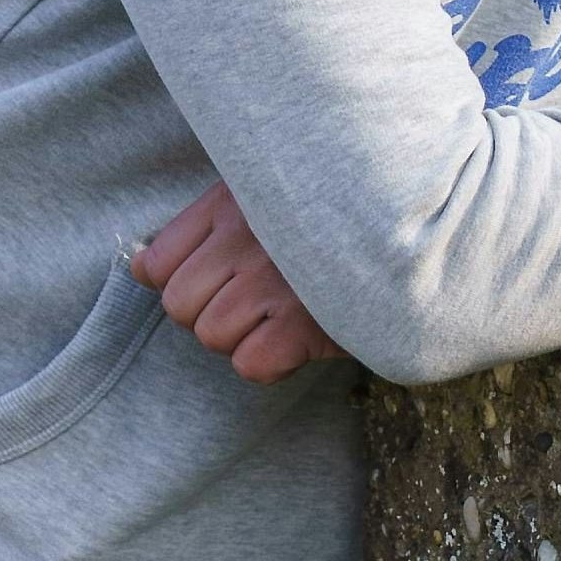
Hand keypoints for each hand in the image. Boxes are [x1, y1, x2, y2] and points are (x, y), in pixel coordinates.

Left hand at [132, 182, 348, 383]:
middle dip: (209, 314)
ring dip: (243, 337)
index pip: (155, 265)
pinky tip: (299, 337)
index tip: (216, 280)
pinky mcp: (307, 323)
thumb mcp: (264, 196)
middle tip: (255, 302)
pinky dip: (272, 361)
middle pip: (179, 307)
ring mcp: (276, 281)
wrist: (421, 231)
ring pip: (212, 336)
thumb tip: (139, 269)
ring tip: (284, 313)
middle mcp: (247, 239)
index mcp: (232, 202)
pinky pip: (251, 364)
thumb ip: (204, 226)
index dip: (179, 283)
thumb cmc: (334, 216)